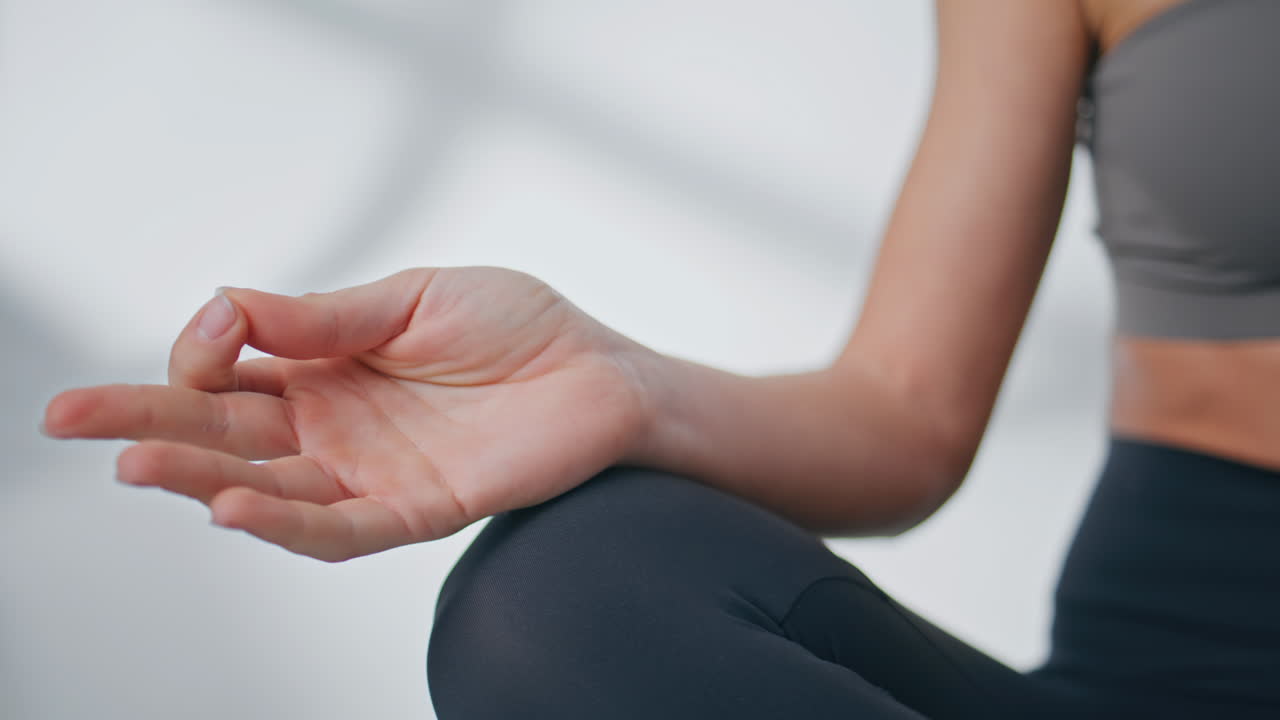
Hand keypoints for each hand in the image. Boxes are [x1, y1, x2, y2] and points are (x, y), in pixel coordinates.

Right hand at [43, 267, 651, 560]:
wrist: (601, 373)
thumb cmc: (518, 327)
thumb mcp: (416, 297)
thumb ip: (326, 314)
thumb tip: (227, 305)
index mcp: (328, 366)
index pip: (231, 370)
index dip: (205, 348)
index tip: (213, 327)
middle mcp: (336, 425)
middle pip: (224, 430)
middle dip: (144, 421)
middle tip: (65, 416)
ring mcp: (371, 470)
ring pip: (267, 484)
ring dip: (199, 474)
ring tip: (135, 463)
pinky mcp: (416, 508)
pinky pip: (340, 526)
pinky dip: (284, 520)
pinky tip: (229, 504)